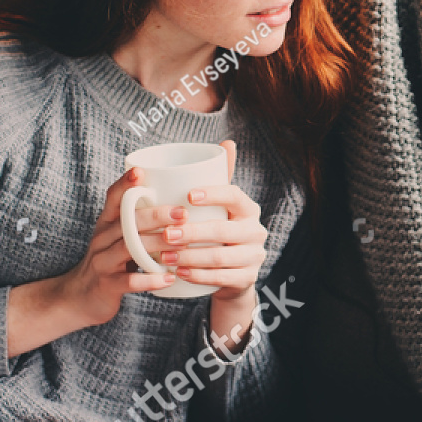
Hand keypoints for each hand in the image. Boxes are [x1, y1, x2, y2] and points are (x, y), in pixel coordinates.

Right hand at [5, 165, 182, 355]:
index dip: (124, 184)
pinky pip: (129, 282)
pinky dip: (150, 280)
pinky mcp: (107, 285)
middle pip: (127, 222)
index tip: (140, 171)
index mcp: (107, 223)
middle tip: (183, 213)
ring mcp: (102, 262)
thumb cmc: (111, 261)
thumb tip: (177, 199)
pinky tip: (169, 278)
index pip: (113, 198)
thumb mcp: (119, 237)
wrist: (80, 298)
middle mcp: (102, 238)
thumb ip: (139, 220)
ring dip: (157, 244)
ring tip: (183, 244)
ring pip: (129, 248)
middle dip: (156, 215)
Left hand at [152, 140, 268, 348]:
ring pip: (221, 257)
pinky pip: (222, 278)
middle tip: (165, 233)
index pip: (234, 196)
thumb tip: (227, 142)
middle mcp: (256, 231)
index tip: (187, 196)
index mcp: (248, 209)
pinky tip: (180, 273)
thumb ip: (220, 177)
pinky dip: (199, 276)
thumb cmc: (220, 231)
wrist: (234, 273)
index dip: (212, 194)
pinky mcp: (247, 279)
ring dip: (190, 256)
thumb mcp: (221, 206)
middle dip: (192, 232)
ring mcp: (254, 257)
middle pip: (223, 230)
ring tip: (165, 256)